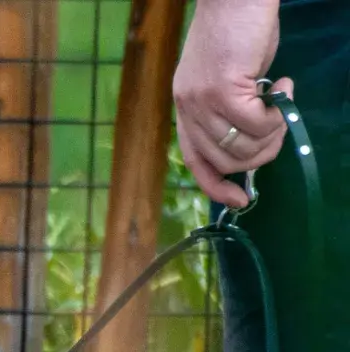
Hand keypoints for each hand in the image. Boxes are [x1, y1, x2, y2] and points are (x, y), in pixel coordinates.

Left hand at [173, 0, 289, 206]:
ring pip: (241, 147)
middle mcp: (187, 108)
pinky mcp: (222, 90)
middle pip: (223, 160)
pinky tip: (284, 88)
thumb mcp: (228, 78)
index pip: (194, 160)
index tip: (240, 199)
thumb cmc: (239, 33)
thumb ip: (231, 110)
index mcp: (185, 108)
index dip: (215, 185)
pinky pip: (256, 125)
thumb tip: (250, 140)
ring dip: (272, 133)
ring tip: (283, 103)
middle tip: (280, 127)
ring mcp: (201, 101)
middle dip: (260, 154)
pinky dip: (277, 114)